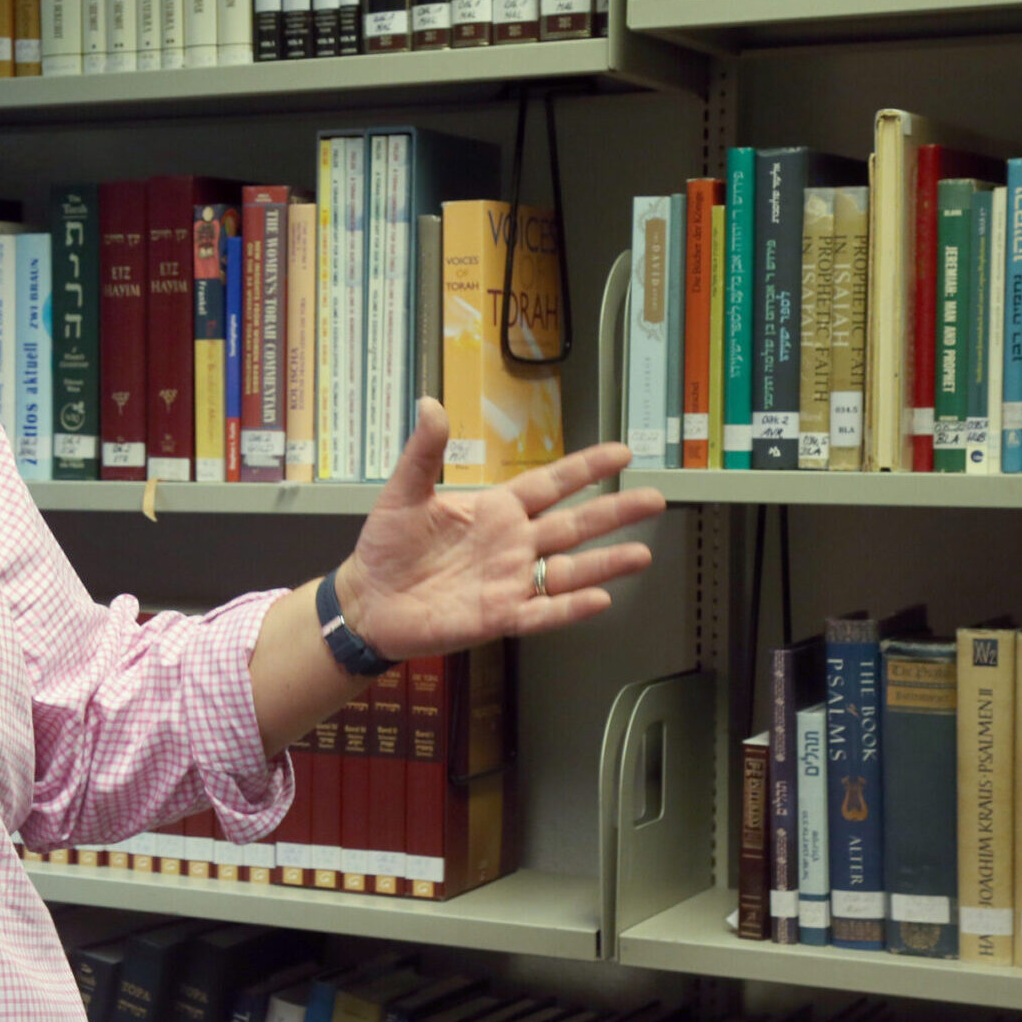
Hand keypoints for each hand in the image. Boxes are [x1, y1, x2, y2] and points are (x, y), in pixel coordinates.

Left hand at [334, 397, 667, 660]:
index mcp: (496, 510)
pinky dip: (569, 608)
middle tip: (653, 499)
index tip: (621, 452)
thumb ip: (423, 453)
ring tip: (641, 555)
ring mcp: (510, 582)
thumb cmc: (387, 547)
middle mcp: (512, 545)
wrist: (368, 599)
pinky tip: (598, 598)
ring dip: (605, 564)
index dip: (585, 469)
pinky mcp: (498, 616)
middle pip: (574, 526)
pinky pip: (542, 613)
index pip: (550, 485)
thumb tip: (430, 404)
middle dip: (614, 513)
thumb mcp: (403, 493)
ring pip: (568, 571)